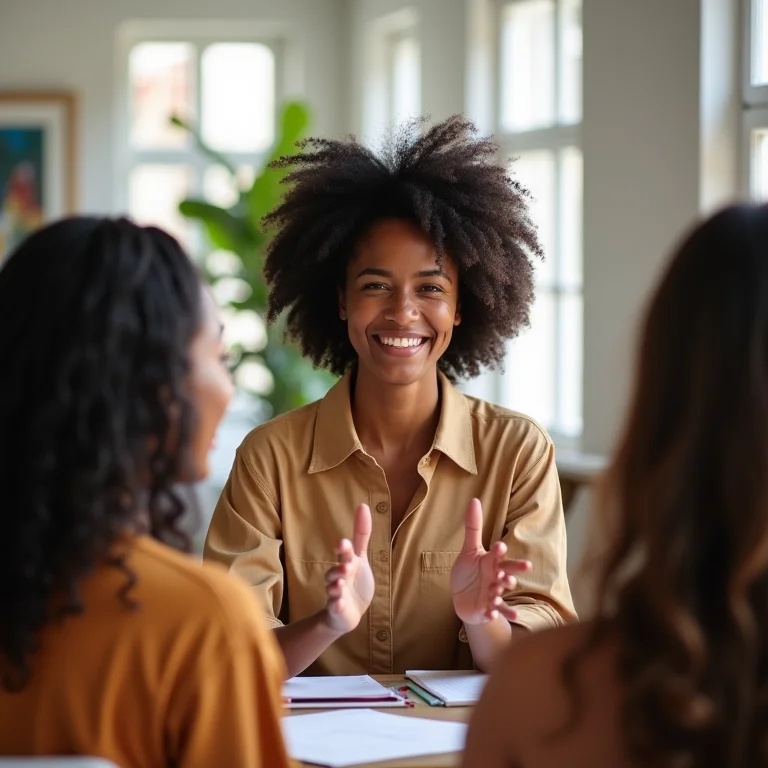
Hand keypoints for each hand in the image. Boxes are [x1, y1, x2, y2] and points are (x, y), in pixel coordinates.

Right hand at [322, 503, 374, 633]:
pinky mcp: (337, 609)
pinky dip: (337, 605)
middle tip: (346, 566)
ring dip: (336, 585)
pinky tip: (339, 603)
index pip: (345, 553)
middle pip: (335, 571)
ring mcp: (337, 593)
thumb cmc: (355, 580)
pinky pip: (335, 607)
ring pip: (333, 588)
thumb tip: (362, 505)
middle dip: (339, 568)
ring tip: (341, 583)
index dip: (343, 548)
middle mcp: (339, 577)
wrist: (347, 612)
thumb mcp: (360, 558)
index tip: (342, 543)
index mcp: (347, 563)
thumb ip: (361, 534)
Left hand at [450, 498, 530, 625]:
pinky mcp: (488, 609)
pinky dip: (496, 615)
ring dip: (501, 593)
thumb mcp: (469, 550)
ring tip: (500, 592)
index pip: (497, 555)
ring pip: (500, 593)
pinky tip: (494, 616)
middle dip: (512, 572)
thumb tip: (475, 500)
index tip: (500, 546)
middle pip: (506, 573)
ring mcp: (492, 594)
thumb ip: (473, 527)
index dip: (499, 551)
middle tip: (519, 570)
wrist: (464, 599)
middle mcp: (495, 577)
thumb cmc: (470, 572)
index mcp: (491, 562)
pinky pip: (495, 612)